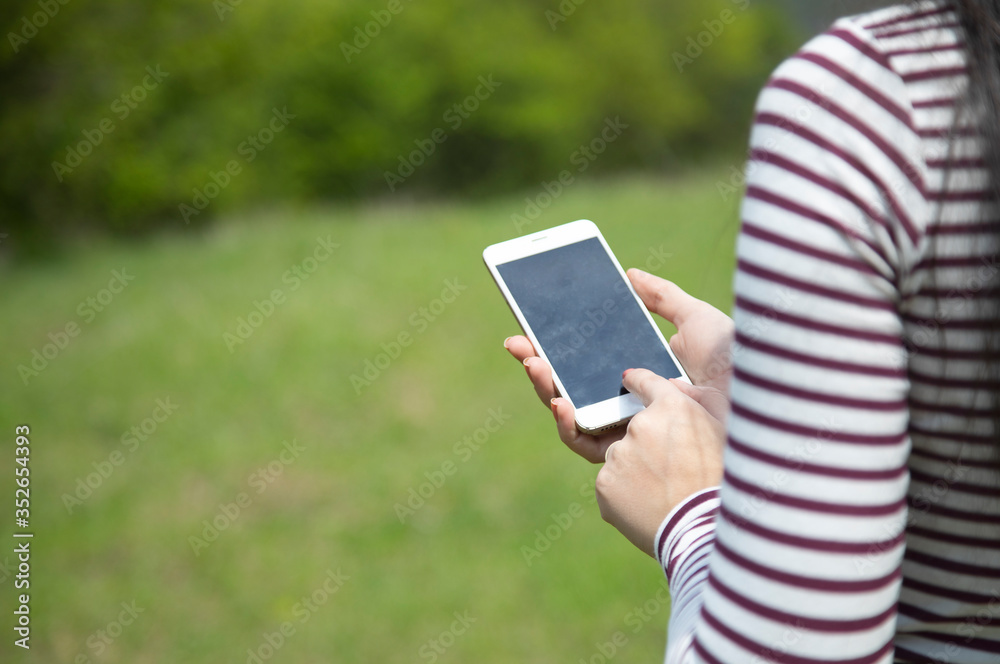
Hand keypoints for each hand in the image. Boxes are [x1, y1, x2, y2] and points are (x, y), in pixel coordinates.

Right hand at [504, 269, 733, 463]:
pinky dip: (566, 423)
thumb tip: (629, 273)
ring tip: (531, 361)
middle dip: (538, 361)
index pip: (588, 358)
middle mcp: (630, 402)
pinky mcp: (629, 455)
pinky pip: (585, 444)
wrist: (754, 403)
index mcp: (643, 372)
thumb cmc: (734, 366)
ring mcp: (627, 429)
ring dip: (543, 387)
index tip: (532, 324)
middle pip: (571, 383)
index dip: (558, 342)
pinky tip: (558, 399)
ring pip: (570, 411)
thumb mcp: (696, 320)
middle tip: (517, 341)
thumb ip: (662, 297)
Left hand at [596, 369, 724, 556]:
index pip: (645, 382)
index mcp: (671, 408)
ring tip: (666, 495)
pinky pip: (612, 485)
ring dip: (637, 472)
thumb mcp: (727, 431)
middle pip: (635, 430)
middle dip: (647, 446)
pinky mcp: (604, 484)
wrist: (705, 533)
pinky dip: (625, 496)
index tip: (629, 381)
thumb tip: (673, 386)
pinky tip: (650, 508)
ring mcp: (618, 455)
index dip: (637, 382)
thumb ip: (701, 400)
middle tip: (673, 473)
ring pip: (622, 459)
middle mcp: (639, 426)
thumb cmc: (725, 483)